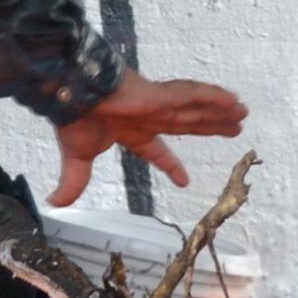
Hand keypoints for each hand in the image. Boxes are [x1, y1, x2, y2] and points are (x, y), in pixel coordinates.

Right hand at [52, 73, 247, 207]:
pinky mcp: (162, 94)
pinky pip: (194, 94)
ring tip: (242, 114)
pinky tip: (233, 101)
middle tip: (234, 130)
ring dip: (220, 111)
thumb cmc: (73, 119)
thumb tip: (55, 203)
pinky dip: (214, 97)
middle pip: (187, 123)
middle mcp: (148, 117)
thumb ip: (73, 182)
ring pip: (196, 108)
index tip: (184, 179)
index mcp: (131, 132)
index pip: (156, 151)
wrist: (71, 94)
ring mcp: (157, 104)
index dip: (171, 165)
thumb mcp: (77, 158)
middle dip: (210, 126)